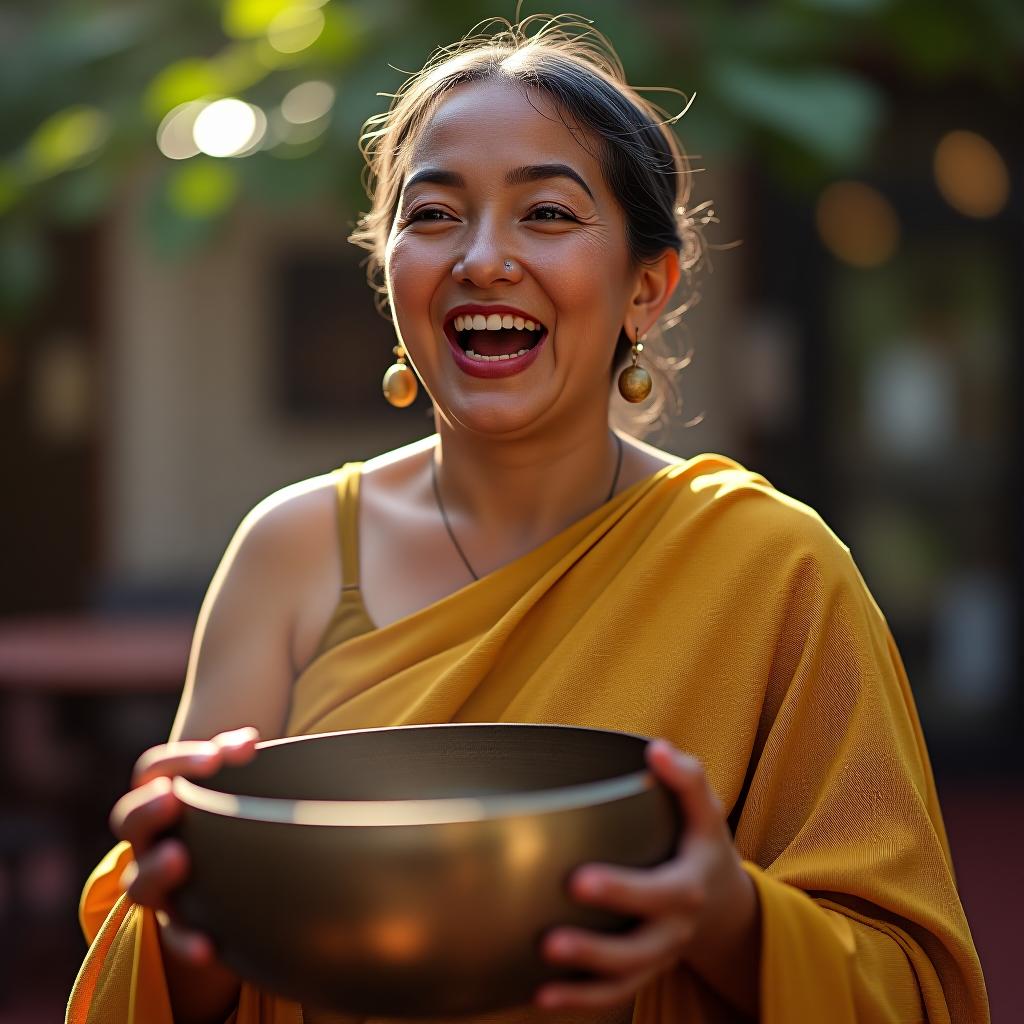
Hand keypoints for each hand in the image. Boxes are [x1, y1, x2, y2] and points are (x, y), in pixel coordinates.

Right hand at [109, 726, 260, 965]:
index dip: (179, 759)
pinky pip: (174, 936)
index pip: (154, 769)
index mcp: (163, 793)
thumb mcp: (240, 783)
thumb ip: (242, 761)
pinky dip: (187, 941)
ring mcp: (158, 881)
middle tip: (172, 797)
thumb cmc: (235, 809)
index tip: (217, 757)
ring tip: (179, 858)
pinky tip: (210, 947)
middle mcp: (151, 838)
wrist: (232, 870)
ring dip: (154, 869)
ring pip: (138, 882)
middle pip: (128, 820)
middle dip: (148, 809)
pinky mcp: (178, 921)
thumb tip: (252, 741)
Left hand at [535, 741, 759, 1015]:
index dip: (622, 891)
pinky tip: (539, 998)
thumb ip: (688, 778)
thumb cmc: (701, 844)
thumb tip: (656, 749)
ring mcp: (659, 956)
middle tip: (549, 941)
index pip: (661, 893)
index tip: (577, 881)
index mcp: (690, 886)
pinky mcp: (641, 973)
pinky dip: (579, 1001)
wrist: (724, 905)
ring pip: (624, 979)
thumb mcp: (707, 811)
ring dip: (582, 982)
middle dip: (595, 948)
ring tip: (541, 970)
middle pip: (640, 948)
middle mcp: (675, 929)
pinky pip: (613, 995)